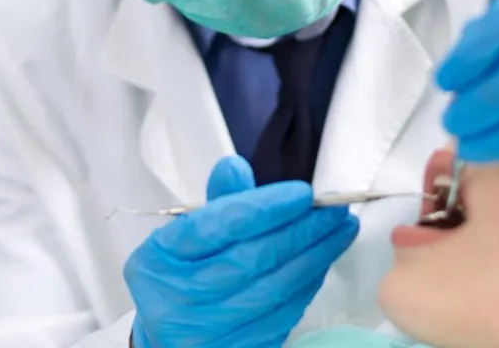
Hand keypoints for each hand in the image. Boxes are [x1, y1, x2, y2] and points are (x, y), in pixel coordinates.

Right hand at [125, 156, 359, 347]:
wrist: (165, 337)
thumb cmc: (177, 276)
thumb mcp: (183, 235)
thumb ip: (217, 203)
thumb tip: (235, 166)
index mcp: (159, 257)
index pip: (216, 226)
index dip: (263, 208)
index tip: (303, 194)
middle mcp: (176, 298)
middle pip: (250, 259)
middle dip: (301, 231)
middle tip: (335, 211)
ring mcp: (203, 332)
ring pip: (271, 291)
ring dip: (313, 259)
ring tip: (339, 233)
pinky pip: (280, 318)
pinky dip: (305, 288)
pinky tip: (320, 265)